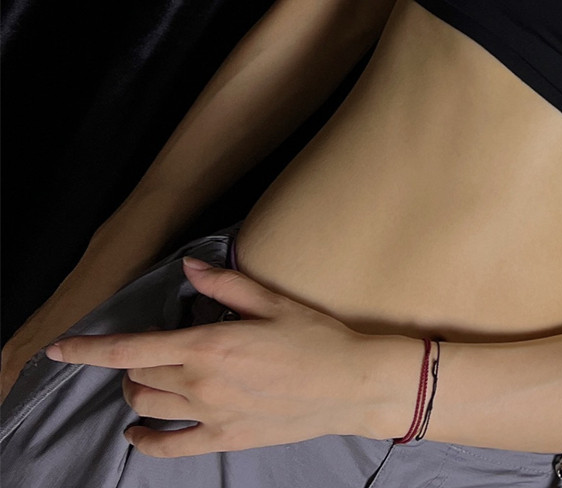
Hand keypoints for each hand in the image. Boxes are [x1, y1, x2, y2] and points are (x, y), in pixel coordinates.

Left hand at [45, 259, 417, 457]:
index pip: (132, 348)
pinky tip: (138, 432)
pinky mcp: (222, 439)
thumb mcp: (273, 301)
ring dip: (136, 390)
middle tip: (150, 347)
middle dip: (130, 361)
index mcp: (210, 345)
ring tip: (146, 379)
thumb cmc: (316, 336)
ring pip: (147, 405)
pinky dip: (145, 440)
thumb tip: (190, 267)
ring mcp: (209, 415)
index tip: (59, 348)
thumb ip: (225, 286)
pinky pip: (167, 447)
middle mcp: (201, 383)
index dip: (88, 349)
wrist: (349, 384)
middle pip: (139, 374)